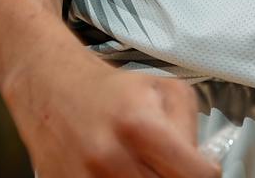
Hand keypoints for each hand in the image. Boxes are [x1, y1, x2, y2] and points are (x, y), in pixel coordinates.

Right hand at [0, 47, 222, 177]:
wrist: (50, 85)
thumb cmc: (110, 89)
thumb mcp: (163, 89)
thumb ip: (190, 128)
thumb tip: (202, 163)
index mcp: (141, 126)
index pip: (195, 175)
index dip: (204, 173)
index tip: (200, 168)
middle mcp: (111, 159)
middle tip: (168, 165)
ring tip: (143, 166)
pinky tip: (120, 170)